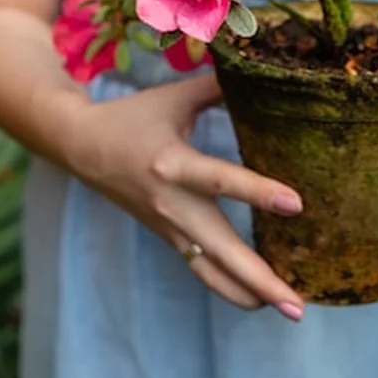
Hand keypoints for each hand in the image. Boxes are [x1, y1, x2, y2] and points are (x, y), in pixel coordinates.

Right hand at [68, 73, 305, 320]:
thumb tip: (261, 68)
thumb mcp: (175, 98)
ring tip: (289, 310)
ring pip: (211, 271)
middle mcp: (171, 203)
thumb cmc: (134, 117)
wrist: (80, 147)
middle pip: (222, 249)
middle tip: (297, 306)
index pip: (222, 180)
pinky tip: (259, 297)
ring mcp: (169, 227)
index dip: (258, 193)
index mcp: (173, 163)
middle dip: (261, 280)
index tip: (296, 204)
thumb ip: (219, 87)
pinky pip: (202, 268)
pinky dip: (229, 286)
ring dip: (249, 294)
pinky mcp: (168, 238)